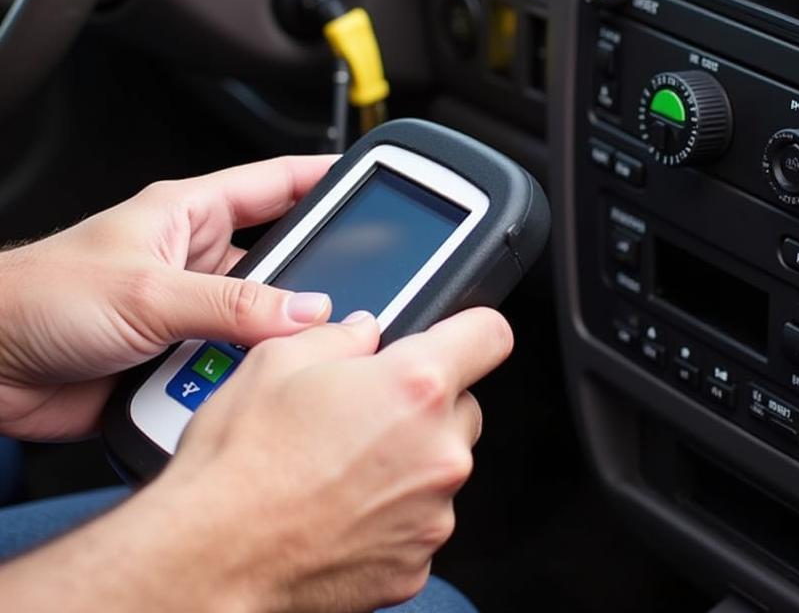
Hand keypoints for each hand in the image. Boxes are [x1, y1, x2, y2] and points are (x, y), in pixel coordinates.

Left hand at [0, 155, 337, 440]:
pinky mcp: (177, 359)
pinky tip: (241, 390)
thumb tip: (306, 311)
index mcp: (190, 214)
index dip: (327, 178)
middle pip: (279, 264)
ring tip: (279, 358)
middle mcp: (195, 259)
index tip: (374, 185)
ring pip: (259, 323)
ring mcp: (189, 311)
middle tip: (348, 304)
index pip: (277, 183)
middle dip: (309, 285)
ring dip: (267, 344)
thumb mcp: (146, 292)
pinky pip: (229, 367)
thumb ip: (231, 304)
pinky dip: (240, 381)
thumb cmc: (37, 298)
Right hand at [156, 308, 512, 612]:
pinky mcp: (415, 566)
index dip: (471, 330)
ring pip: (440, 468)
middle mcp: (439, 452)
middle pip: (463, 407)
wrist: (207, 562)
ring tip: (338, 468)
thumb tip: (361, 335)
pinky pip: (418, 522)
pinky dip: (391, 515)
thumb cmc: (239, 466)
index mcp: (416, 387)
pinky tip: (338, 510)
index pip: (491, 335)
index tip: (458, 339)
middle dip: (425, 405)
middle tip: (364, 413)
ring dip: (407, 462)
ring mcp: (432, 515)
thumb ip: (338, 336)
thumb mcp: (277, 360)